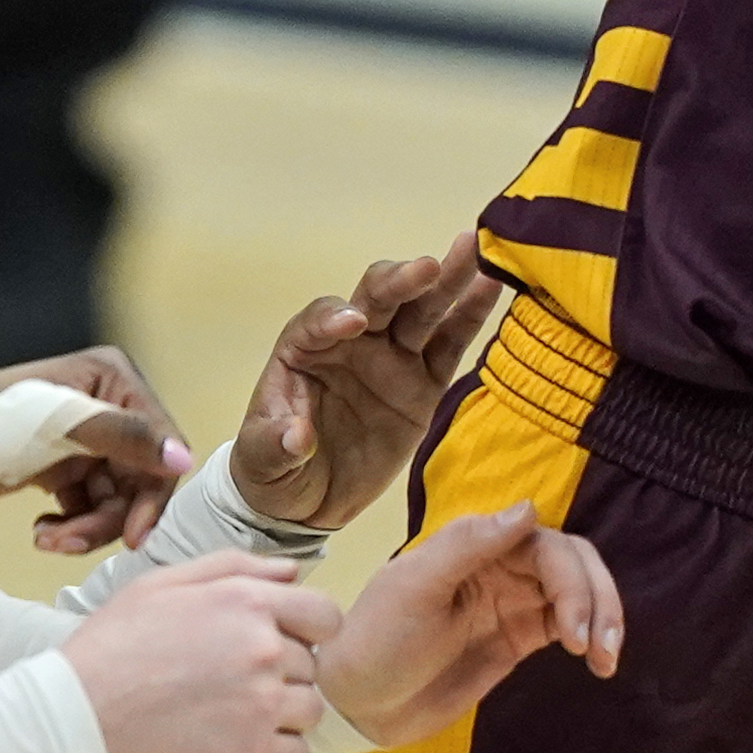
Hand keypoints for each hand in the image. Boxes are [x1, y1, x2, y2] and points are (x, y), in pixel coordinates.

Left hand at [0, 346, 188, 553]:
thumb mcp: (56, 426)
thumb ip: (124, 437)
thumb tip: (183, 459)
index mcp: (113, 379)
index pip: (159, 442)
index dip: (153, 492)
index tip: (134, 537)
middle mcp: (107, 405)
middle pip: (139, 477)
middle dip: (108, 517)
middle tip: (68, 544)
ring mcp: (84, 440)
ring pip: (114, 499)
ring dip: (87, 528)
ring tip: (46, 541)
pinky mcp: (62, 469)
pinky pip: (88, 508)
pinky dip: (71, 527)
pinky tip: (42, 531)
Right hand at [58, 553, 338, 752]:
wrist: (71, 718)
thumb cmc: (111, 648)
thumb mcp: (163, 583)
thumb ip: (236, 568)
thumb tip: (293, 573)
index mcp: (249, 602)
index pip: (326, 616)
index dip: (308, 631)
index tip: (282, 645)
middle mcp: (266, 649)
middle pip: (313, 664)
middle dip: (285, 672)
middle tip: (232, 684)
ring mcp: (263, 705)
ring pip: (310, 709)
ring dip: (283, 713)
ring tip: (230, 715)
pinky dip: (275, 751)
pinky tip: (234, 743)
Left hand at [232, 228, 501, 528]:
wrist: (310, 502)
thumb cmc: (275, 470)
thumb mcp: (262, 461)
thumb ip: (275, 445)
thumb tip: (297, 437)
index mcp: (305, 348)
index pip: (319, 319)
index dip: (333, 317)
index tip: (352, 324)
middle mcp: (352, 340)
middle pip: (378, 298)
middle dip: (401, 281)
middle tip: (428, 268)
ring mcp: (392, 359)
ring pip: (421, 311)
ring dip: (446, 281)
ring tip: (473, 250)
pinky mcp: (424, 384)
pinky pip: (450, 345)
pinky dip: (470, 317)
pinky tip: (490, 285)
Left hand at [319, 500, 618, 748]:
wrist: (357, 705)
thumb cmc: (376, 640)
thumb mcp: (413, 588)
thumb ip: (468, 546)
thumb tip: (530, 508)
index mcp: (476, 545)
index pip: (544, 545)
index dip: (570, 580)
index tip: (571, 628)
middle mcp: (501, 566)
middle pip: (572, 563)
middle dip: (596, 598)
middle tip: (597, 646)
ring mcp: (512, 602)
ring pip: (578, 592)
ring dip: (602, 617)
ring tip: (604, 661)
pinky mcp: (518, 638)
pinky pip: (567, 625)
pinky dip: (591, 637)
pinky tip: (598, 663)